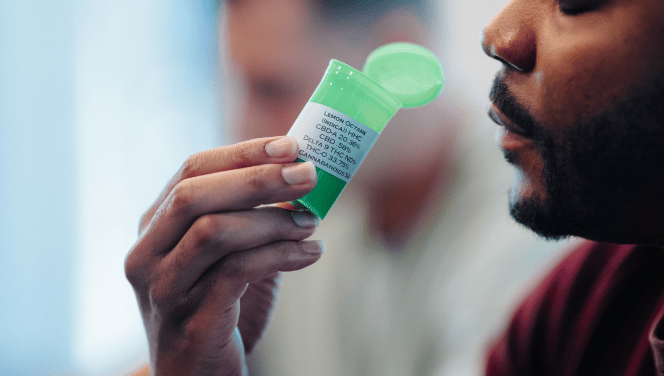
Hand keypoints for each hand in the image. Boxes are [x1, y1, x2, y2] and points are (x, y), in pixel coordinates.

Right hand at [124, 136, 323, 374]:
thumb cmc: (220, 306)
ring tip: (312, 222)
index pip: (191, 170)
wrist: (200, 375)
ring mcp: (163, 289)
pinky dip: (281, 255)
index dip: (242, 153)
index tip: (291, 145)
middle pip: (194, 195)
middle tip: (308, 174)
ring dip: (273, 221)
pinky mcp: (190, 322)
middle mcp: (148, 254)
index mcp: (155, 226)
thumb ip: (251, 216)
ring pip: (214, 232)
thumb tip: (301, 173)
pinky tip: (312, 252)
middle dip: (257, 179)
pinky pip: (237, 273)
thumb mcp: (230, 252)